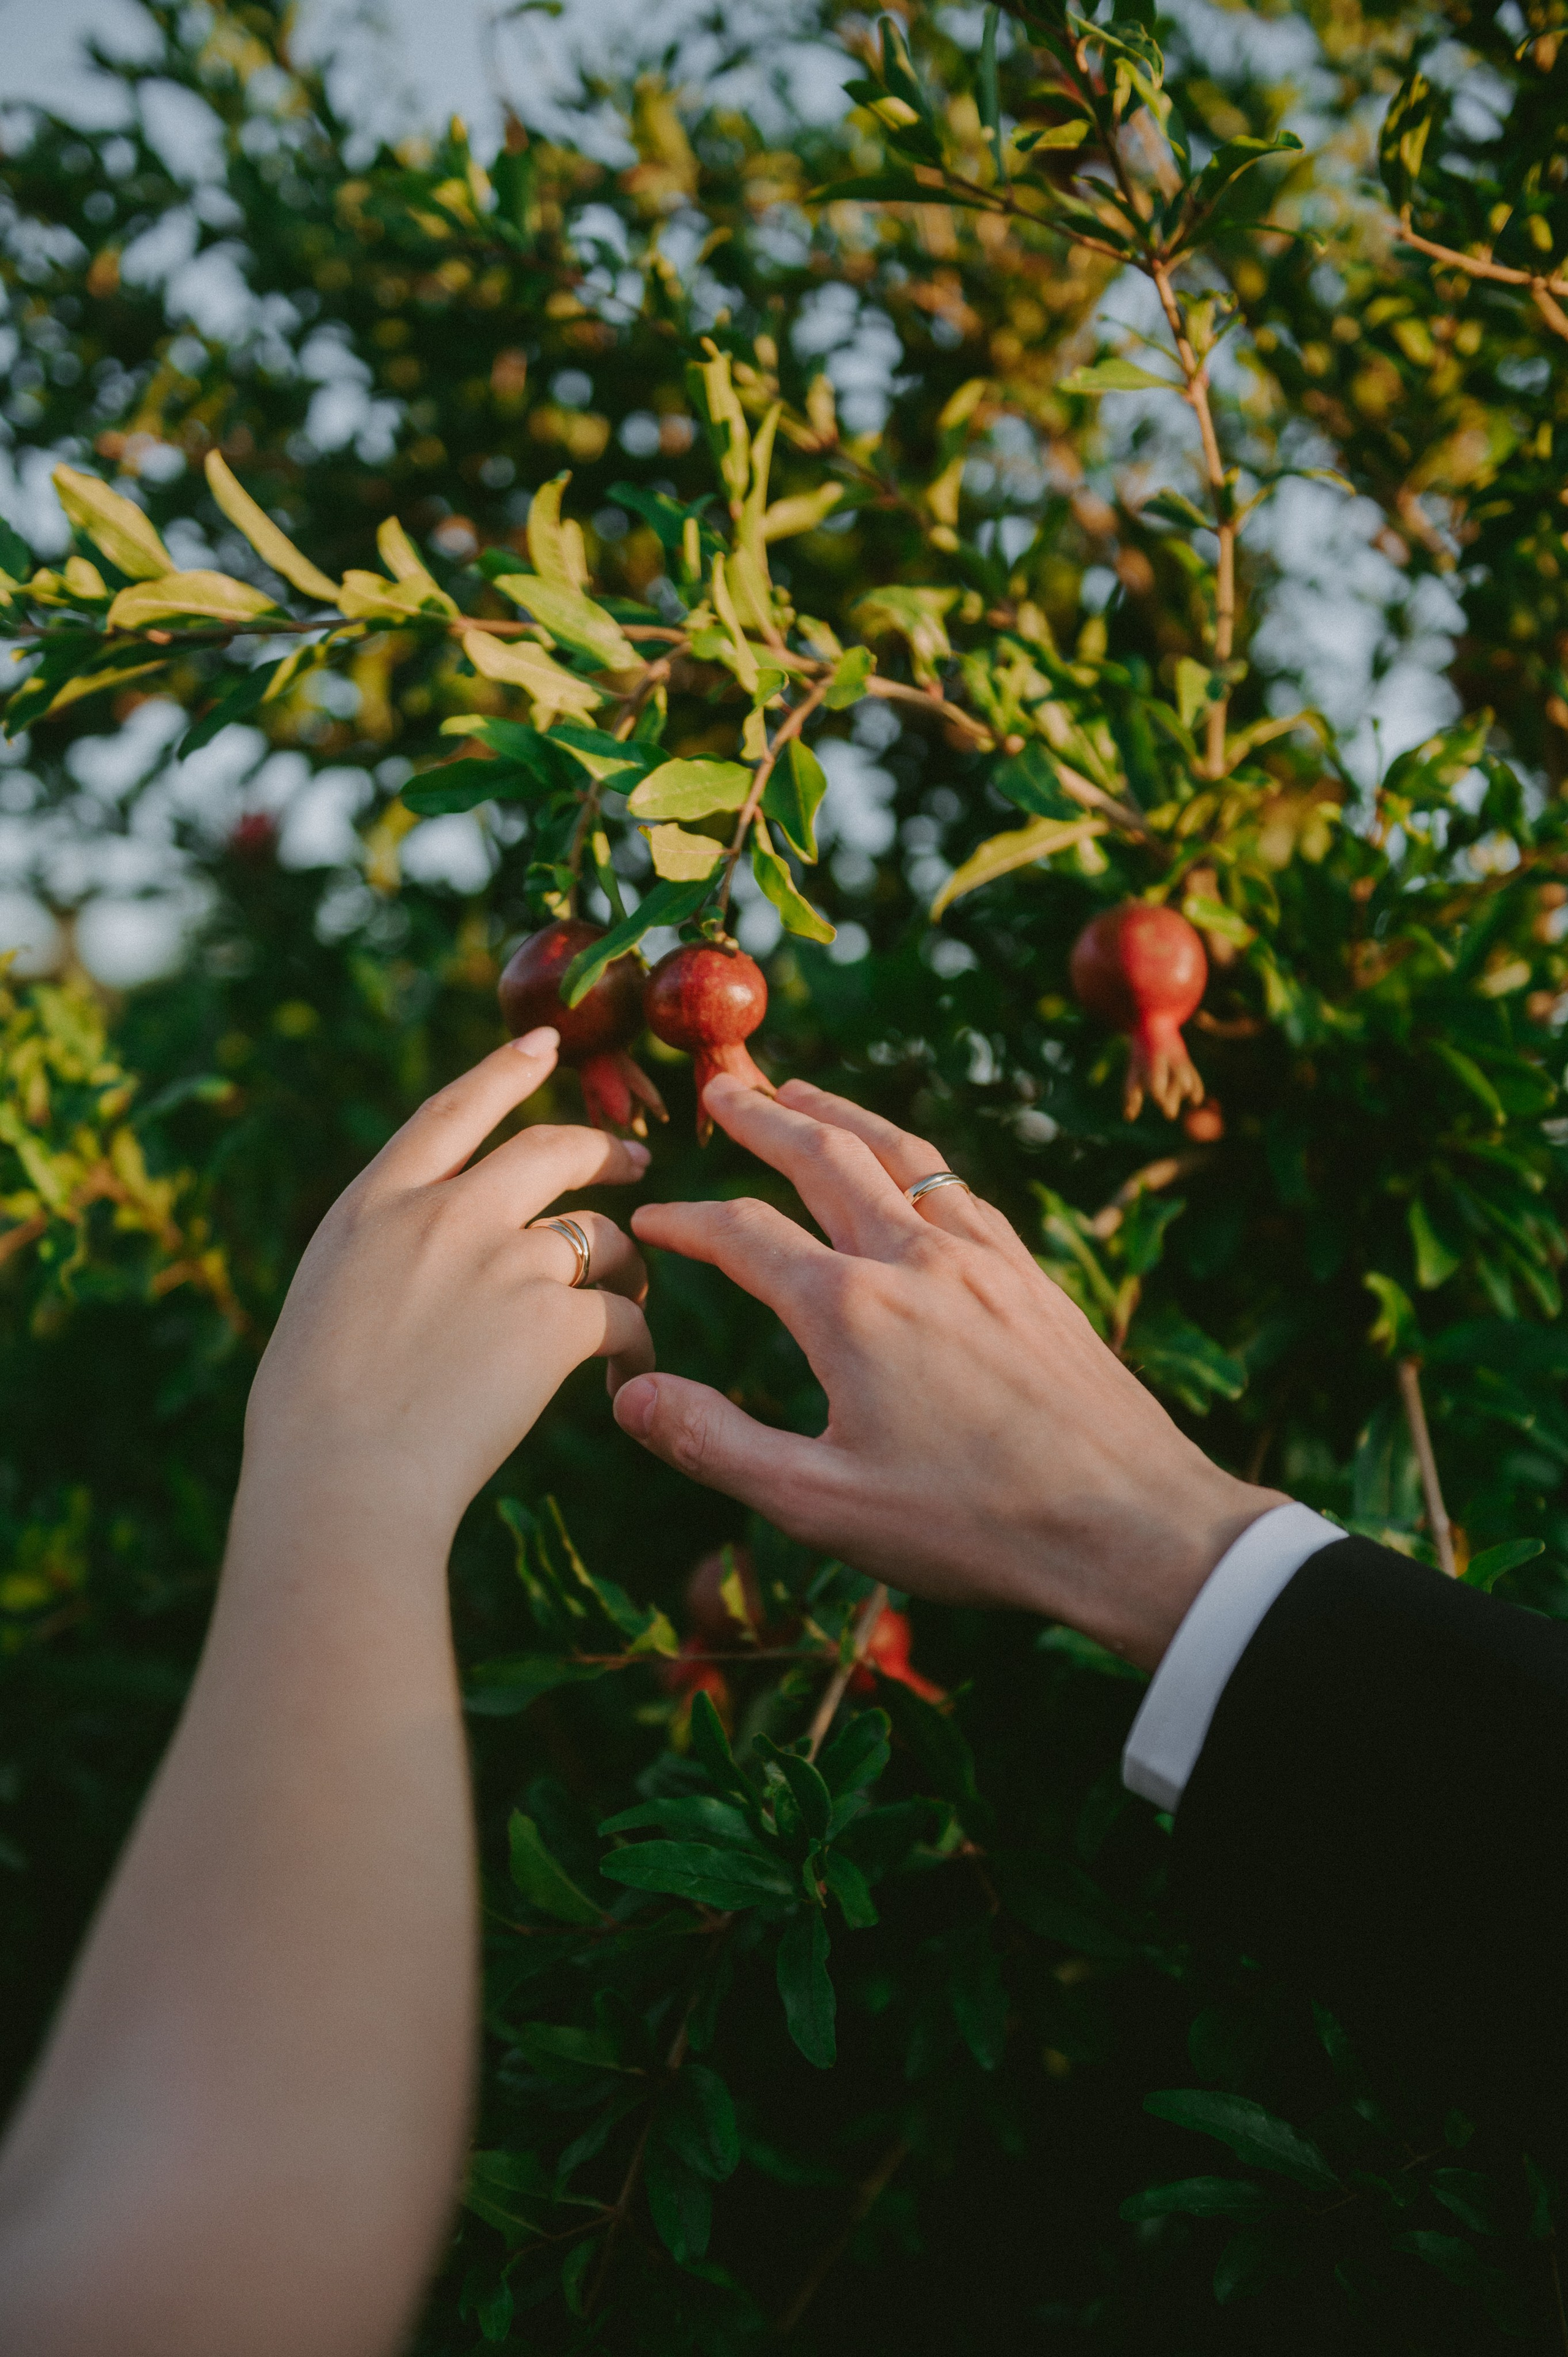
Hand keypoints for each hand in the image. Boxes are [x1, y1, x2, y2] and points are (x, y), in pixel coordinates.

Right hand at [244, 1029, 653, 1548]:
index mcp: (374, 1205)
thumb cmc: (308, 1422)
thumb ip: (377, 1260)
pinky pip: (623, 1316)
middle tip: (638, 1162)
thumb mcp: (322, 1302)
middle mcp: (444, 1214)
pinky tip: (626, 1378)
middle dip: (604, 1150)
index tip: (544, 1044)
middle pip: (551, 1152)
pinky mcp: (553, 1320)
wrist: (337, 1480)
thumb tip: (407, 1263)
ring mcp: (503, 1261)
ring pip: (603, 1236)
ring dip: (627, 1265)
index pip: (451, 1115)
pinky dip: (636, 1344)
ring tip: (632, 1301)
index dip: (504, 1072)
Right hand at [614, 1076, 1281, 1668]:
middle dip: (763, 1114)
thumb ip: (715, 1443)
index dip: (685, 1222)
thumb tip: (629, 1395)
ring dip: (842, 1113)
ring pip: (900, 1154)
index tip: (650, 1219)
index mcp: (851, 1310)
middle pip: (825, 1154)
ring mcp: (985, 1257)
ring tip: (804, 1092)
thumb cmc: (973, 1526)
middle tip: (722, 1084)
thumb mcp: (820, 1504)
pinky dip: (911, 1158)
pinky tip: (908, 1168)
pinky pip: (959, 1187)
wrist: (1131, 1525)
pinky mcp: (1032, 1276)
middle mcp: (916, 1259)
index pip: (743, 1236)